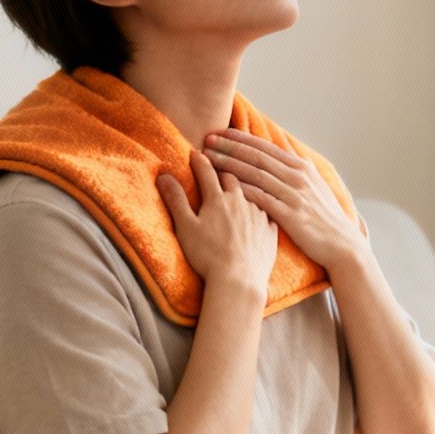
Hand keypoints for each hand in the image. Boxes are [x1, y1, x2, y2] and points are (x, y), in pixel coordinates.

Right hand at [157, 148, 278, 292]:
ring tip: (242, 183)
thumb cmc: (208, 256)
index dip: (200, 161)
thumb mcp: (185, 227)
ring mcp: (259, 216)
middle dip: (225, 167)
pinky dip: (263, 207)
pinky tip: (262, 209)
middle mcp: (241, 201)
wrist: (239, 281)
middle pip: (233, 177)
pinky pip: (268, 213)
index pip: (207, 172)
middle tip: (220, 160)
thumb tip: (163, 175)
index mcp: (218, 199)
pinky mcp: (271, 231)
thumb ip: (175, 200)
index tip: (196, 152)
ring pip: (253, 192)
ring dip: (245, 186)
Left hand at [200, 127, 363, 272]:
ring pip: (255, 174)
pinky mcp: (289, 214)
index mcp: (301, 168)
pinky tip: (224, 186)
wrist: (342, 244)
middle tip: (208, 140)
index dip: (240, 138)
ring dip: (230, 164)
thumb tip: (280, 157)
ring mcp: (294, 194)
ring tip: (209, 159)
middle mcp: (297, 177)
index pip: (265, 147)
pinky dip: (241, 189)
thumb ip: (296, 172)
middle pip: (256, 156)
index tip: (220, 133)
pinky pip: (260, 197)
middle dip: (230, 146)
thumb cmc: (325, 219)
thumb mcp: (314, 187)